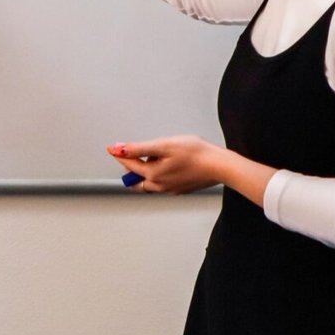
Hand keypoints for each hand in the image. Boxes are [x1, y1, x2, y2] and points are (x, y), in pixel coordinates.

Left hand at [109, 135, 224, 194]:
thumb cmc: (196, 154)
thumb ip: (139, 148)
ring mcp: (171, 190)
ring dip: (145, 172)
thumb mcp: (163, 145)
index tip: (113, 148)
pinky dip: (157, 175)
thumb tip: (119, 150)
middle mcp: (160, 186)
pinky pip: (161, 185)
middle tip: (132, 155)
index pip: (129, 165)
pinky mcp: (181, 189)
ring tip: (154, 157)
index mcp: (153, 175)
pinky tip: (167, 164)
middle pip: (136, 180)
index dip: (120, 154)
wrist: (221, 165)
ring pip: (149, 184)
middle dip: (132, 168)